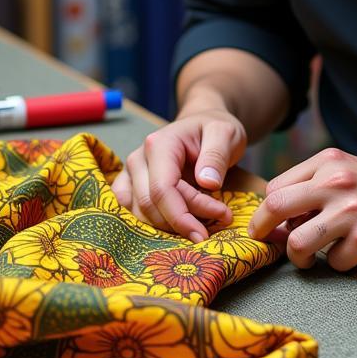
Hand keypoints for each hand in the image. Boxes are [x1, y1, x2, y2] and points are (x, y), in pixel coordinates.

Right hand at [111, 110, 245, 241]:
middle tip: (215, 226)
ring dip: (169, 227)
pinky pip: (132, 213)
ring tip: (202, 224)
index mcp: (159, 145)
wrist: (203, 124)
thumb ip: (217, 156)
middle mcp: (138, 159)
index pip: (162, 189)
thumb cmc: (214, 128)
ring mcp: (131, 174)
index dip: (182, 216)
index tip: (206, 233)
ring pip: (139, 214)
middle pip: (149, 205)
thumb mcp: (225, 133)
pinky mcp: (131, 187)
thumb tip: (208, 183)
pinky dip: (153, 226)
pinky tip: (178, 228)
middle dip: (181, 222)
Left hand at [248, 147, 356, 270]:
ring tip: (309, 258)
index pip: (277, 186)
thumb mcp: (350, 171)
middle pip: (276, 207)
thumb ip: (315, 184)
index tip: (270, 223)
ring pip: (297, 242)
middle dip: (263, 230)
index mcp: (330, 162)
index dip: (268, 209)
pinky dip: (340, 262)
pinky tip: (354, 253)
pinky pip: (333, 262)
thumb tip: (278, 216)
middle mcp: (337, 182)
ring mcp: (351, 211)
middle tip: (267, 242)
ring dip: (299, 256)